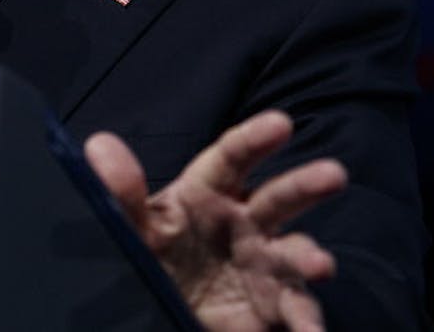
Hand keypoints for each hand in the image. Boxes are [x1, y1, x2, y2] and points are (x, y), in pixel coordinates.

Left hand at [84, 111, 345, 331]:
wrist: (167, 305)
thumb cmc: (158, 252)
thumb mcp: (136, 227)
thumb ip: (121, 192)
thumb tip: (99, 145)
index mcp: (210, 192)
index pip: (234, 156)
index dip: (256, 138)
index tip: (281, 123)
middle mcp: (246, 221)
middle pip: (279, 197)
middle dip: (306, 184)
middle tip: (334, 174)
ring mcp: (264, 263)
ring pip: (295, 253)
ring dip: (310, 257)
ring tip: (319, 265)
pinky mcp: (274, 305)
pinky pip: (296, 311)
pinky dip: (308, 323)